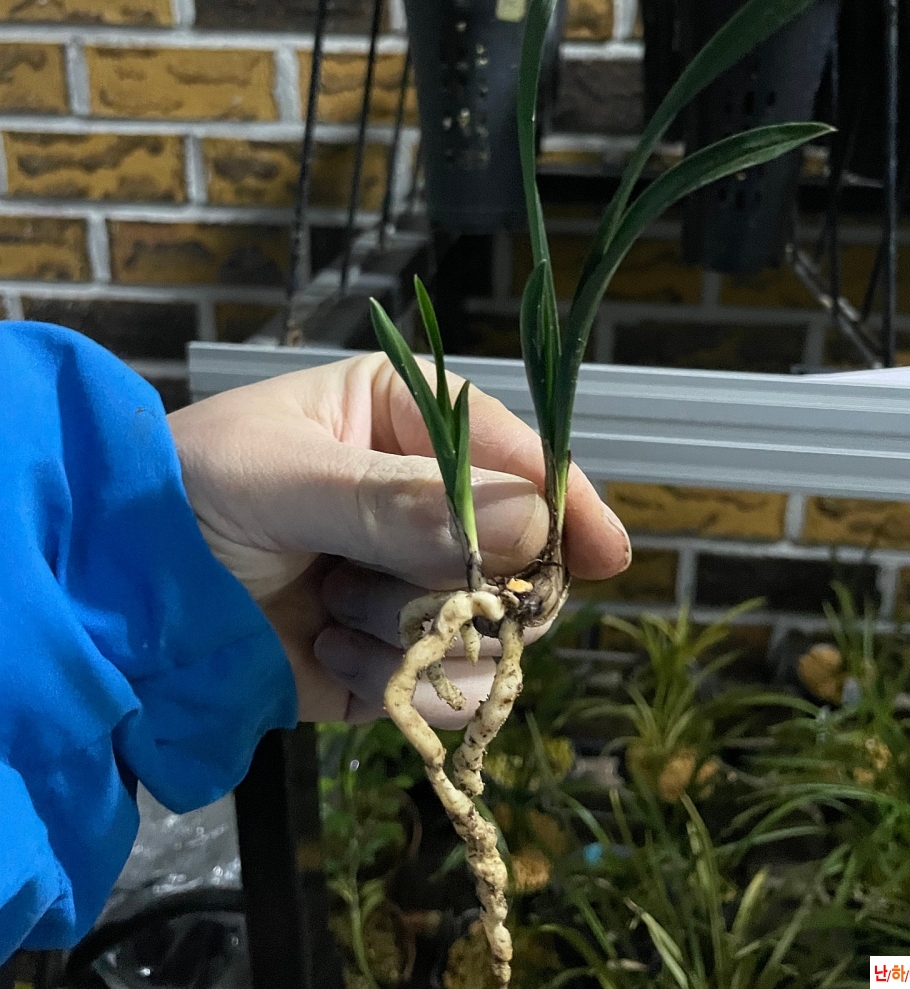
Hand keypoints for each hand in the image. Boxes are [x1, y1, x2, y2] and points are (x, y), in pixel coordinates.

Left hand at [167, 353, 629, 725]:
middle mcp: (421, 503)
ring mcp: (408, 585)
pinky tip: (321, 651)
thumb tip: (534, 523)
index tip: (604, 550)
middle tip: (416, 588)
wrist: (103, 602)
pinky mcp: (388, 661)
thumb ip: (403, 501)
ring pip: (485, 627)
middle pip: (519, 552)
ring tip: (327, 608)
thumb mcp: (287, 478)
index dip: (563, 498)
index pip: (511, 453)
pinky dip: (384, 681)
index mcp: (403, 422)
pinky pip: (439, 689)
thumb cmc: (182, 498)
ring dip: (406, 628)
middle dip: (464, 580)